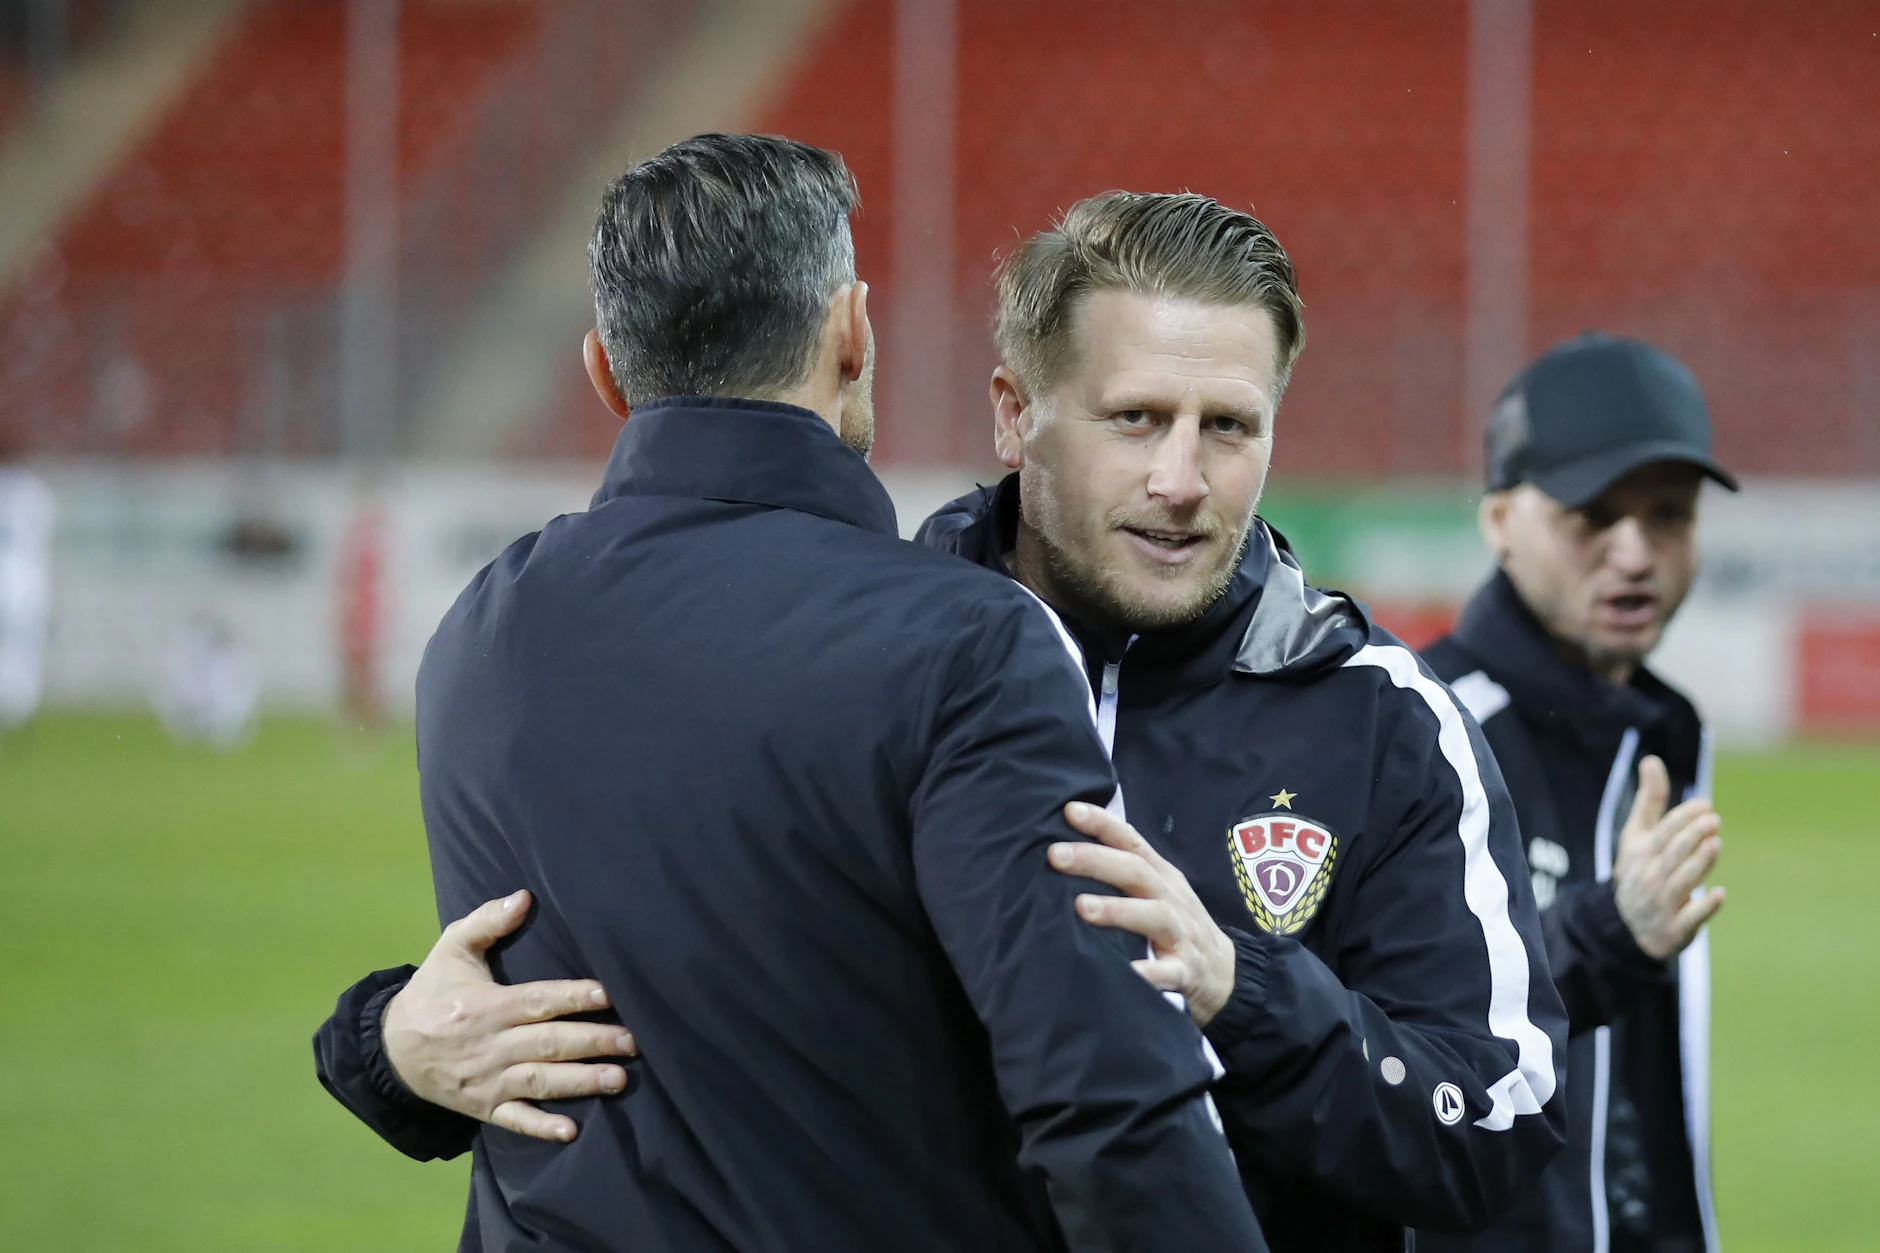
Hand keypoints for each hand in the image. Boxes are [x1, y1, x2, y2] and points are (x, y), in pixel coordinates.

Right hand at [382, 890, 636, 1141]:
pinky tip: (569, 1132)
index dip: (574, 997)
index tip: (610, 995)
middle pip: (548, 1043)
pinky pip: (514, 1120)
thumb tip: (524, 896)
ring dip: (580, 1082)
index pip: (537, 1001)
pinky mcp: (483, 1107)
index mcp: (485, 1006)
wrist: (391, 1049)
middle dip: (593, 1042)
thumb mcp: (451, 949)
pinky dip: (540, 1127)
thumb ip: (487, 921)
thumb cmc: (432, 992)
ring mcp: (487, 1081)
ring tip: (619, 1079)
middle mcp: (489, 1045)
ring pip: (539, 1081)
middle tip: (634, 1041)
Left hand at [1048, 801, 1237, 1025]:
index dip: (1103, 824)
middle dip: (1096, 861)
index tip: (1071, 810)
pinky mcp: (1185, 972)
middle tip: (1056, 855)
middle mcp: (1171, 899)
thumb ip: (1124, 869)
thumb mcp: (1159, 890)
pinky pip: (1168, 973)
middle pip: (1136, 872)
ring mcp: (1181, 935)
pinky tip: (1126, 972)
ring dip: (1118, 910)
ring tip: (1082, 907)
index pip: (1132, 842)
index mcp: (1161, 876)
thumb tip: (1068, 847)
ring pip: (1153, 917)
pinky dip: (1148, 973)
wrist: (1225, 974)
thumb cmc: (1177, 925)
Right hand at [1612, 756, 1725, 960]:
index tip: (1705, 805)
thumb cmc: (1640, 870)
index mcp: (1640, 853)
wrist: (1628, 926)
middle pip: (1672, 854)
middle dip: (1691, 837)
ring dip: (1698, 864)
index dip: (1683, 818)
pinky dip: (1704, 907)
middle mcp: (1649, 877)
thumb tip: (1652, 760)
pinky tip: (1720, 894)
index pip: (1662, 833)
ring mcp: (1662, 903)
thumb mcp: (1637, 836)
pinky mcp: (1676, 928)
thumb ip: (1649, 800)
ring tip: (1715, 844)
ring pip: (1681, 881)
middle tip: (1713, 820)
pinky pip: (1690, 917)